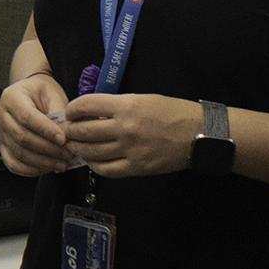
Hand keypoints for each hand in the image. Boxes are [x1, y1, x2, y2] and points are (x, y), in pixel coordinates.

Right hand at [0, 71, 72, 175]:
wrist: (31, 94)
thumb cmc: (41, 93)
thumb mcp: (53, 94)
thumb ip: (59, 112)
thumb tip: (66, 133)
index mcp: (12, 97)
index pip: (26, 117)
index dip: (46, 130)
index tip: (63, 138)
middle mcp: (2, 115)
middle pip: (22, 137)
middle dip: (48, 149)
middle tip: (68, 153)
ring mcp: (0, 133)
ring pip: (19, 153)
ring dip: (43, 162)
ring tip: (62, 162)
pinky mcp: (4, 147)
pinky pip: (13, 164)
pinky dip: (31, 170)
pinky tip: (47, 167)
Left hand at [63, 93, 201, 178]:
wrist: (200, 134)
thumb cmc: (173, 111)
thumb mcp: (143, 99)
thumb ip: (117, 105)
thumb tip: (92, 112)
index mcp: (126, 106)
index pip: (86, 105)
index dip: (72, 109)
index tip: (70, 112)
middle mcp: (125, 128)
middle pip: (84, 131)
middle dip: (70, 131)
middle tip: (67, 131)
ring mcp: (130, 150)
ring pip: (91, 152)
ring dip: (79, 148)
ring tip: (76, 145)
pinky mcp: (137, 168)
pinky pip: (107, 170)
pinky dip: (95, 165)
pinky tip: (92, 161)